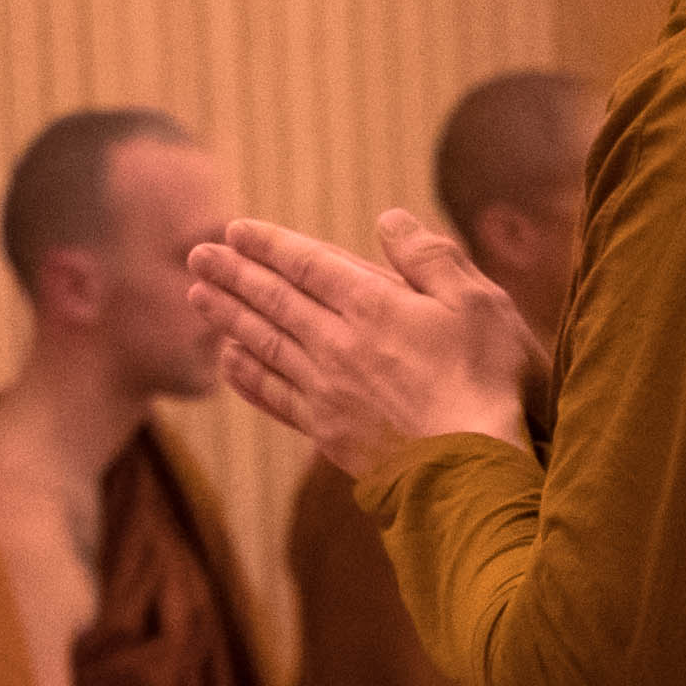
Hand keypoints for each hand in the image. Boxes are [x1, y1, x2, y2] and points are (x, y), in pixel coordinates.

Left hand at [188, 210, 536, 469]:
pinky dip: (247, 374)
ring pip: (265, 343)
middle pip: (275, 301)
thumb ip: (428, 256)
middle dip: (234, 274)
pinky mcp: (327, 431)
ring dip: (228, 317)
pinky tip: (228, 361)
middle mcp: (338, 344)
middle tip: (198, 254)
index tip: (236, 230)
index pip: (308, 265)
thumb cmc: (487, 378)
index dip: (270, 245)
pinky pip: (275, 396)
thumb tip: (388, 219)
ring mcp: (328, 390)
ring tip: (197, 295)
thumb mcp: (476, 300)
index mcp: (373, 306)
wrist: (474, 466)